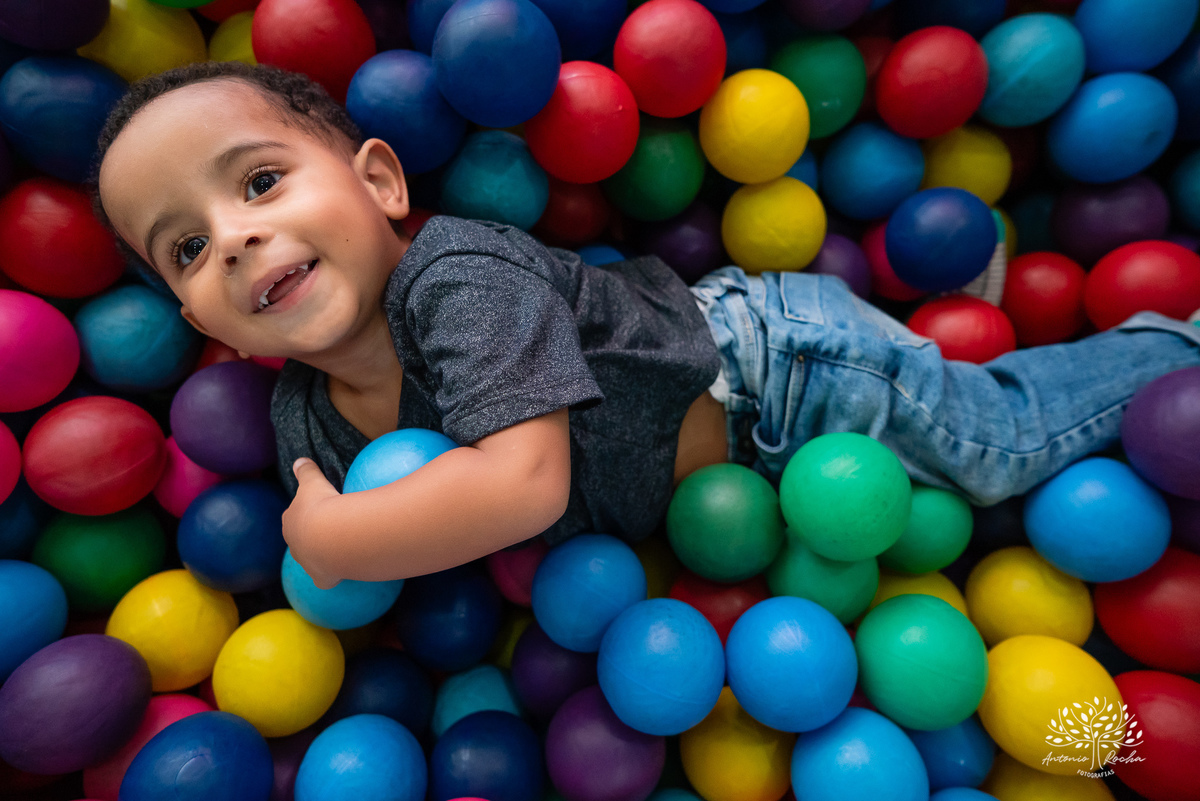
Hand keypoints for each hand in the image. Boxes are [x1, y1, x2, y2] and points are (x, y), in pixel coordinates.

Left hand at [283, 458, 341, 590]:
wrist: (332, 536)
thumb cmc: (321, 505)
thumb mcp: (313, 482)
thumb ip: (306, 471)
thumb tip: (299, 460)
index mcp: (290, 522)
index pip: (294, 518)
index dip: (305, 515)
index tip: (318, 511)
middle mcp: (295, 545)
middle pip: (302, 541)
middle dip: (311, 537)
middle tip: (330, 529)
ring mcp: (308, 563)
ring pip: (313, 560)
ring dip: (323, 555)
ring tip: (340, 548)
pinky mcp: (322, 578)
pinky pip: (326, 578)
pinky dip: (332, 576)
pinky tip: (343, 571)